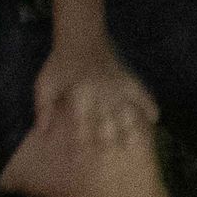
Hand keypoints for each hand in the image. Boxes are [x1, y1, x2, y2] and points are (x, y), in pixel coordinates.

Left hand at [35, 38, 160, 152]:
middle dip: (109, 140)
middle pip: (108, 121)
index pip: (82, 123)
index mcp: (81, 93)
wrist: (79, 36)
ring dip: (131, 128)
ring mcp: (116, 85)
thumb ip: (43, 108)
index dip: (82, 142)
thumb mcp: (44, 84)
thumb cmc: (59, 63)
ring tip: (134, 145)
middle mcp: (101, 92)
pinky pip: (141, 93)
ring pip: (127, 111)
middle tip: (111, 158)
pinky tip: (155, 118)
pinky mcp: (126, 78)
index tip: (81, 159)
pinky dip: (149, 104)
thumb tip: (42, 134)